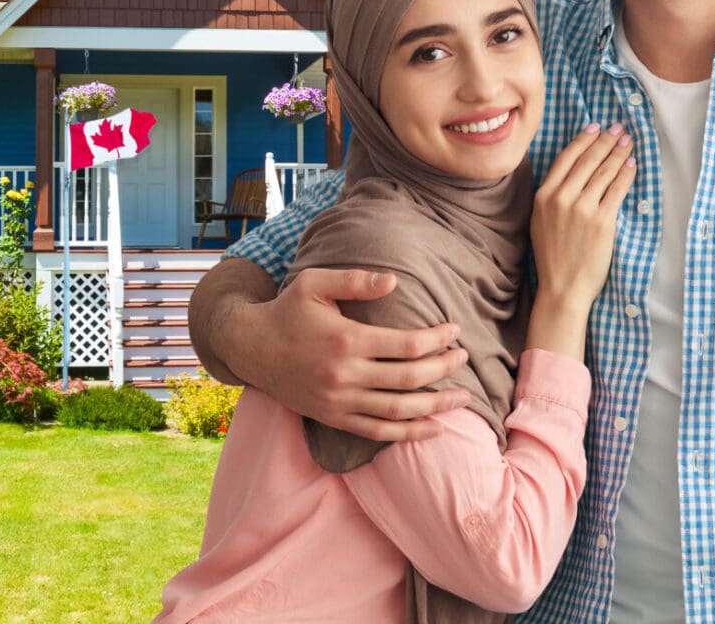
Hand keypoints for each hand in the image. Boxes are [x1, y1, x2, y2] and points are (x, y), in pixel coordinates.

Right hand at [227, 267, 472, 441]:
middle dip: (444, 369)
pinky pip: (377, 432)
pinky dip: (408, 434)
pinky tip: (433, 428)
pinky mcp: (333, 417)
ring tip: (462, 398)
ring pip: (398, 411)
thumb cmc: (286, 310)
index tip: (454, 330)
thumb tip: (394, 281)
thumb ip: (354, 280)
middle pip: (409, 378)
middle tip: (464, 358)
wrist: (250, 347)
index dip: (437, 339)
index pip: (407, 345)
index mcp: (346, 340)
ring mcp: (339, 401)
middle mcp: (345, 374)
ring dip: (435, 406)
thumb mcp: (314, 283)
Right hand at [531, 123, 635, 311]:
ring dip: (619, 153)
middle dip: (606, 141)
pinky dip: (626, 174)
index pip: (566, 158)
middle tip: (619, 128)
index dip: (583, 139)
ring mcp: (582, 208)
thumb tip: (572, 175)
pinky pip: (617, 190)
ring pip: (604, 172)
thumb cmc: (552, 257)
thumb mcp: (541, 221)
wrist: (562, 287)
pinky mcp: (602, 221)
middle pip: (588, 160)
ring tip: (628, 142)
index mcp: (543, 196)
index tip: (595, 126)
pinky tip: (632, 165)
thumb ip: (552, 197)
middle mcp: (561, 198)